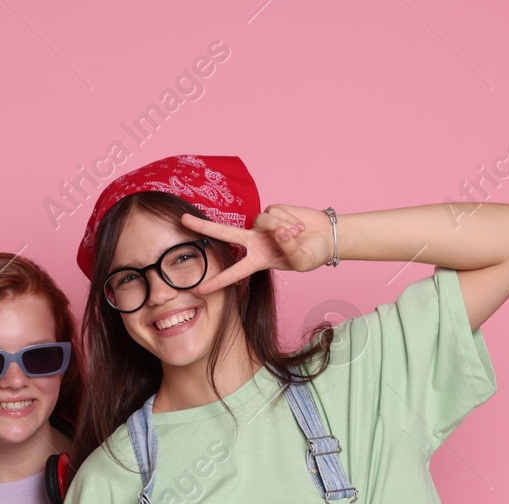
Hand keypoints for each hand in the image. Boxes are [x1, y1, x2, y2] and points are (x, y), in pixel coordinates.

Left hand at [182, 203, 332, 294]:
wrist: (325, 237)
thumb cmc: (311, 254)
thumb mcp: (301, 261)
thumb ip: (290, 249)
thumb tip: (279, 232)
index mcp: (258, 260)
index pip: (235, 272)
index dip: (219, 281)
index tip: (201, 288)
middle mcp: (255, 242)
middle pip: (225, 233)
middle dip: (204, 227)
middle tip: (182, 221)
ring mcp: (262, 225)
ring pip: (263, 221)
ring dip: (284, 228)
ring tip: (298, 234)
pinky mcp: (272, 210)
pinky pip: (276, 213)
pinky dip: (290, 219)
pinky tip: (299, 225)